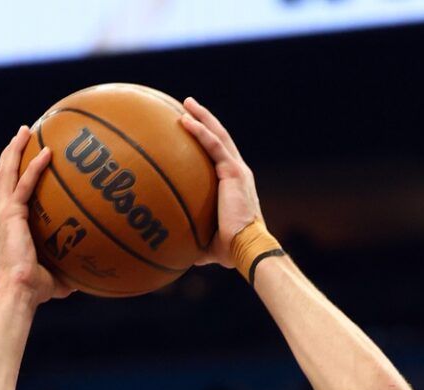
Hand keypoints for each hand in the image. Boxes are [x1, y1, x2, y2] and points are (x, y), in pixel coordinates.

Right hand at [0, 126, 73, 303]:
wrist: (17, 292)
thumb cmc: (33, 291)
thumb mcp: (53, 278)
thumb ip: (66, 272)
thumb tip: (85, 277)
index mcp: (3, 227)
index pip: (5, 194)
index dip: (11, 174)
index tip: (20, 158)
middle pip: (1, 176)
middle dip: (10, 153)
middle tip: (22, 134)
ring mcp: (1, 214)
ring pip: (6, 173)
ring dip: (15, 150)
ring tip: (25, 130)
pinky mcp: (9, 215)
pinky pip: (24, 184)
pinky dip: (34, 167)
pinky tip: (47, 152)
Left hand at [177, 97, 263, 267]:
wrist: (247, 247)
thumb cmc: (230, 250)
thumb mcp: (207, 242)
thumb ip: (193, 240)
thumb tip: (176, 251)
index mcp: (234, 184)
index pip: (219, 156)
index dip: (207, 140)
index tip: (193, 130)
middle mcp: (238, 171)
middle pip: (219, 138)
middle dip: (204, 120)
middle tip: (188, 106)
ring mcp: (237, 169)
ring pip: (218, 135)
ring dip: (202, 117)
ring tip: (186, 103)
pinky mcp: (234, 171)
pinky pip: (214, 145)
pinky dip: (200, 131)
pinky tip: (185, 120)